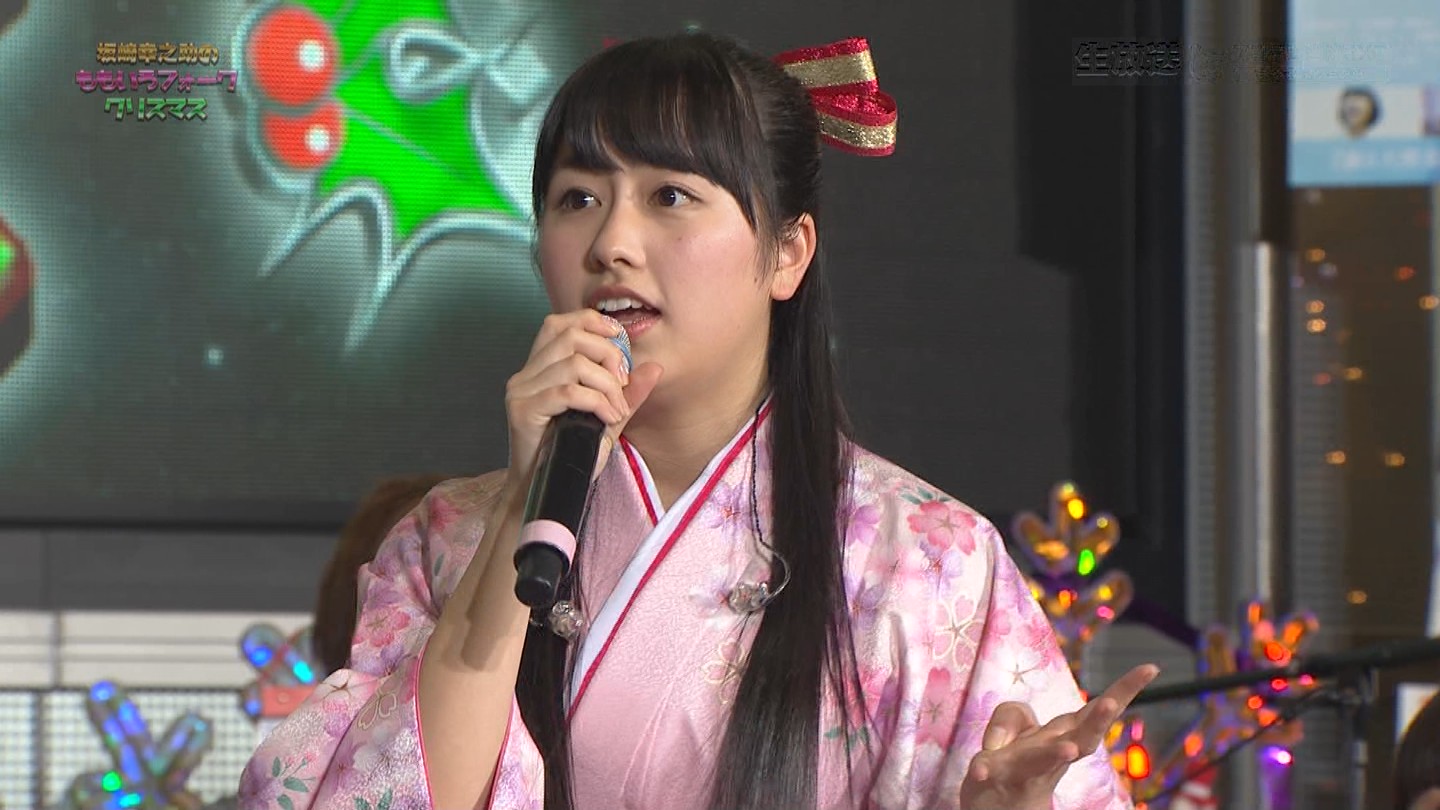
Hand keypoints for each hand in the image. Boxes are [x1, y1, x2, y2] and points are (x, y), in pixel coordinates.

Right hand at [502, 309, 663, 496]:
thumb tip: (654, 367)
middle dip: (608, 356)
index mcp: (539, 368)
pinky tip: (607, 419)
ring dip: (607, 385)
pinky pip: (567, 390)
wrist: (546, 492)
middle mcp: (525, 374)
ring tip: (616, 411)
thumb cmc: (572, 456)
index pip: (561, 323)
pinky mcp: (522, 410)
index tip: (621, 346)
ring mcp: (521, 390)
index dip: (594, 324)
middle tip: (623, 386)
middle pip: (571, 336)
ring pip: (573, 363)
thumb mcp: (606, 419)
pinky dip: (596, 401)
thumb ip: (627, 394)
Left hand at [958, 664, 1159, 809]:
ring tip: (1070, 749)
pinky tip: (979, 772)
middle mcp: (1052, 753)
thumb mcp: (1015, 729)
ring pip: (1043, 758)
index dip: (1124, 690)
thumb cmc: (1013, 765)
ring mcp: (1026, 769)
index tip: (1151, 667)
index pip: (1094, 712)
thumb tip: (1004, 732)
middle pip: (1082, 736)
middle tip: (1112, 703)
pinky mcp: (997, 780)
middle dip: (1098, 720)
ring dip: (1057, 753)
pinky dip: (986, 770)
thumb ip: (1012, 717)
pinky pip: (992, 771)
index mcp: (1063, 736)